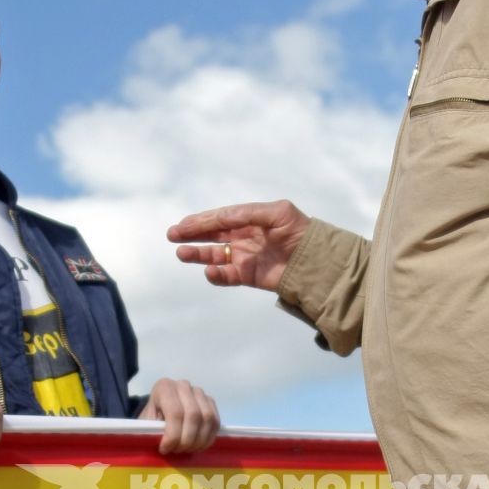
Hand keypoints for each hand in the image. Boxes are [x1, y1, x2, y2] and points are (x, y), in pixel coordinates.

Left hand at [138, 378, 219, 453]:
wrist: (160, 412)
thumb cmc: (151, 419)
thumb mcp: (147, 425)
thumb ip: (154, 432)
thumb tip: (166, 446)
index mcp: (164, 387)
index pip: (175, 412)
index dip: (173, 435)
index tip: (165, 449)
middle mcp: (183, 386)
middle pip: (194, 415)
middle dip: (187, 439)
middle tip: (178, 451)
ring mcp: (199, 393)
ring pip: (208, 418)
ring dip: (200, 440)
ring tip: (188, 450)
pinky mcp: (210, 401)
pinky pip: (216, 421)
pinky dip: (209, 437)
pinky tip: (199, 446)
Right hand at [168, 200, 310, 293]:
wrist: (316, 261)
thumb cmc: (300, 231)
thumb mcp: (277, 213)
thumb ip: (247, 213)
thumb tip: (222, 218)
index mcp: (250, 220)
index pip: (220, 219)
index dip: (201, 221)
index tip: (183, 225)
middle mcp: (244, 237)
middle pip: (212, 235)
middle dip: (192, 235)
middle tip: (173, 235)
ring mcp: (245, 257)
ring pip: (214, 255)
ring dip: (197, 254)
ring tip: (181, 253)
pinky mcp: (248, 276)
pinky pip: (226, 275)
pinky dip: (216, 274)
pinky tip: (209, 270)